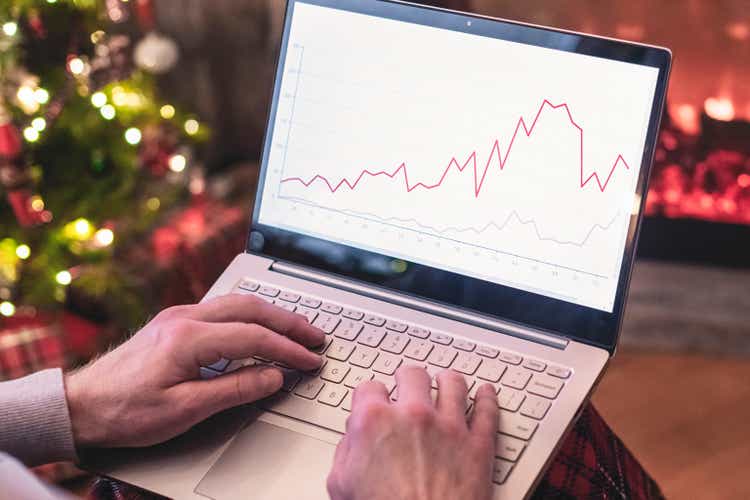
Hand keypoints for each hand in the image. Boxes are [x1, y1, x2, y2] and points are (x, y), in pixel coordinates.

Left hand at [64, 294, 323, 448]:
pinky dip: (252, 316)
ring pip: (238, 303)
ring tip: (297, 329)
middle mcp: (185, 317)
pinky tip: (261, 326)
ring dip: (272, 315)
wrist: (81, 403)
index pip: (254, 337)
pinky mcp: (175, 321)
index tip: (311, 360)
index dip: (288, 349)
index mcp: (188, 338)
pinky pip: (223, 309)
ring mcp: (179, 315)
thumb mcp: (184, 410)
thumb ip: (234, 390)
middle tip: (316, 336)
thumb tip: (273, 377)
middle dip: (289, 322)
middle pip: (251, 309)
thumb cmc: (126, 411)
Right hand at [327, 366, 497, 499]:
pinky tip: (485, 393)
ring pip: (453, 384)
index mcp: (375, 421)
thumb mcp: (341, 485)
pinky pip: (488, 411)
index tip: (375, 400)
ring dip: (447, 380)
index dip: (371, 395)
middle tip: (408, 384)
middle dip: (408, 379)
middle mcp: (413, 415)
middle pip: (412, 375)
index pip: (370, 388)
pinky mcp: (478, 444)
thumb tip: (352, 440)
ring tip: (446, 381)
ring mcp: (449, 427)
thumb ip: (345, 452)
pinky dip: (488, 399)